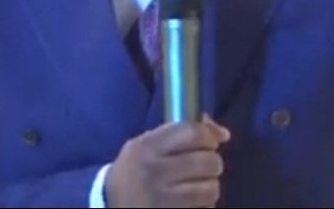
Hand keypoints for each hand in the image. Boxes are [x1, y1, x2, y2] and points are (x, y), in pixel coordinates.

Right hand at [105, 115, 230, 207]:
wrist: (110, 205)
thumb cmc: (136, 171)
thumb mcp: (148, 144)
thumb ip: (181, 132)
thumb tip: (223, 133)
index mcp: (147, 147)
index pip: (193, 132)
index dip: (208, 136)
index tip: (208, 142)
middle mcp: (153, 172)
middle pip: (208, 161)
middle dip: (212, 163)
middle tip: (203, 168)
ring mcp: (161, 200)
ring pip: (210, 189)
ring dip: (209, 188)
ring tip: (196, 188)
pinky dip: (203, 206)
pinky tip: (190, 204)